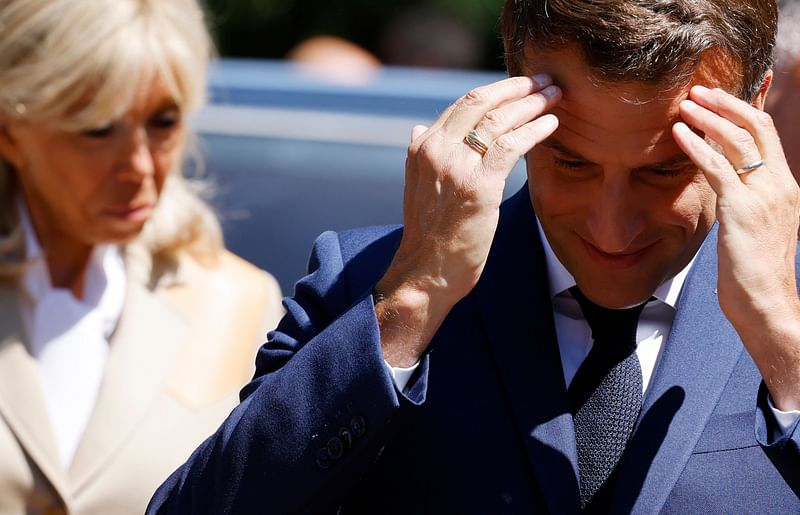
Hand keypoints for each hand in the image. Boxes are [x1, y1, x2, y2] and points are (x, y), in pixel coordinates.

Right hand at [377, 75, 560, 365]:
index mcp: (422, 147)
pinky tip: (552, 123)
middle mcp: (436, 150)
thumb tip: (419, 128)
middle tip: (545, 79)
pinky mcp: (479, 187)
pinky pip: (512, 146)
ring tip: (555, 95)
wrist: (424, 272)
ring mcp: (456, 167)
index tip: (521, 85)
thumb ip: (420, 156)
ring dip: (532, 102)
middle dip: (517, 87)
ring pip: (499, 119)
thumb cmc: (428, 236)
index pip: (463, 104)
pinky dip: (535, 129)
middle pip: (480, 101)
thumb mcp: (417, 187)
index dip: (496, 90)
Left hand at [673, 85, 799, 409]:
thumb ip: (744, 199)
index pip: (767, 134)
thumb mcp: (754, 226)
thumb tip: (725, 182)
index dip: (744, 108)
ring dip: (709, 119)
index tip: (719, 94)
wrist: (767, 303)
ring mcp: (763, 197)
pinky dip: (697, 148)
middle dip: (726, 104)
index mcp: (784, 186)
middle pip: (756, 127)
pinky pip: (718, 170)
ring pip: (738, 142)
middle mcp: (779, 185)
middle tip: (699, 90)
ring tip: (685, 105)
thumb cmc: (755, 271)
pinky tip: (679, 135)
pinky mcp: (742, 211)